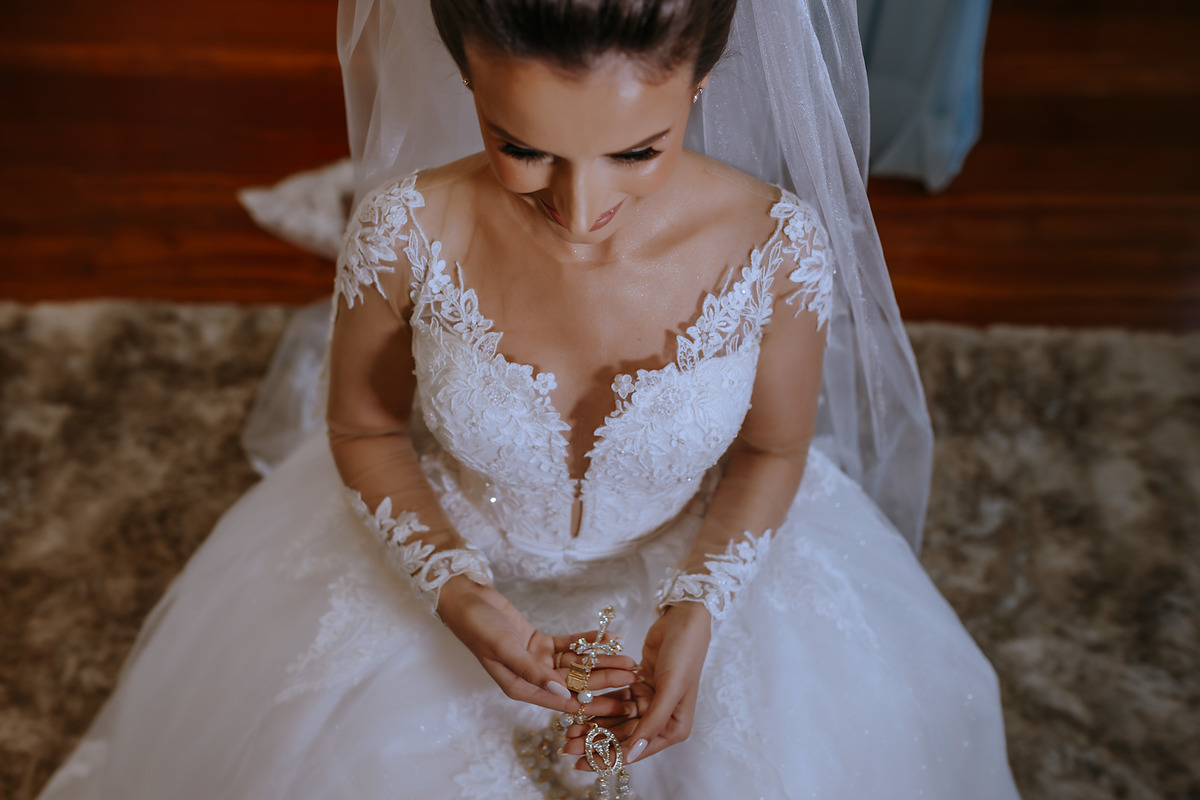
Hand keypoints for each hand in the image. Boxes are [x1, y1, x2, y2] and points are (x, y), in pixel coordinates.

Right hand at [436, 576, 636, 714]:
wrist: (467, 600)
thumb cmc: (479, 627)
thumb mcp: (504, 648)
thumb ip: (532, 671)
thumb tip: (562, 693)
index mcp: (521, 688)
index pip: (564, 701)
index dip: (593, 705)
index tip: (619, 706)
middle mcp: (532, 678)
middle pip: (575, 683)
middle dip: (605, 680)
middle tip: (633, 678)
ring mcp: (537, 660)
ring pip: (576, 664)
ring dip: (601, 660)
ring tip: (628, 658)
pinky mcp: (539, 642)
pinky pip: (569, 645)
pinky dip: (588, 642)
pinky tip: (609, 638)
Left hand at [562, 602, 711, 768]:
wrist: (684, 619)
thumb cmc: (683, 654)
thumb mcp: (670, 688)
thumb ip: (652, 722)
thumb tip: (632, 755)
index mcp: (674, 727)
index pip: (636, 749)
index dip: (607, 757)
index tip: (581, 763)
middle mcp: (662, 719)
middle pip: (623, 736)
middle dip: (595, 741)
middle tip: (566, 745)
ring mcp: (650, 701)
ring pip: (616, 718)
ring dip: (594, 723)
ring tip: (567, 729)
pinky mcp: (639, 685)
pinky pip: (615, 698)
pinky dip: (599, 702)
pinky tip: (579, 706)